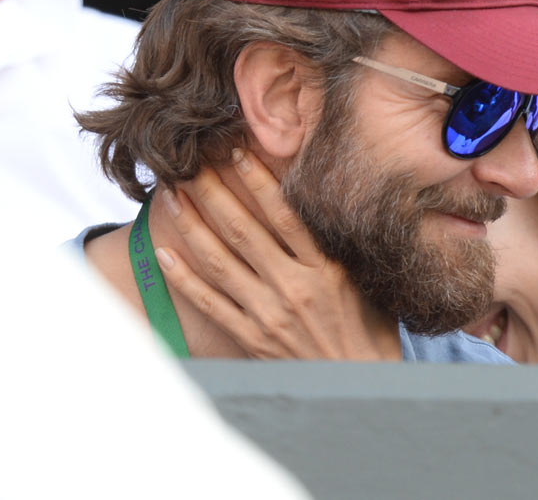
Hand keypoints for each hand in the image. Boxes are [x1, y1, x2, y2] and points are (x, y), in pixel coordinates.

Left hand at [156, 150, 400, 359]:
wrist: (358, 385)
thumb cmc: (371, 331)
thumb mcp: (368, 281)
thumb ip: (341, 248)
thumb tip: (326, 204)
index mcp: (327, 269)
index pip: (285, 215)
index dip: (258, 181)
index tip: (237, 152)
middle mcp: (294, 287)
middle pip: (244, 231)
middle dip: (214, 193)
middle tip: (190, 164)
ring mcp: (269, 314)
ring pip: (220, 262)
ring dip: (192, 226)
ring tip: (172, 197)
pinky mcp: (252, 337)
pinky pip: (211, 303)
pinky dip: (184, 279)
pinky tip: (165, 254)